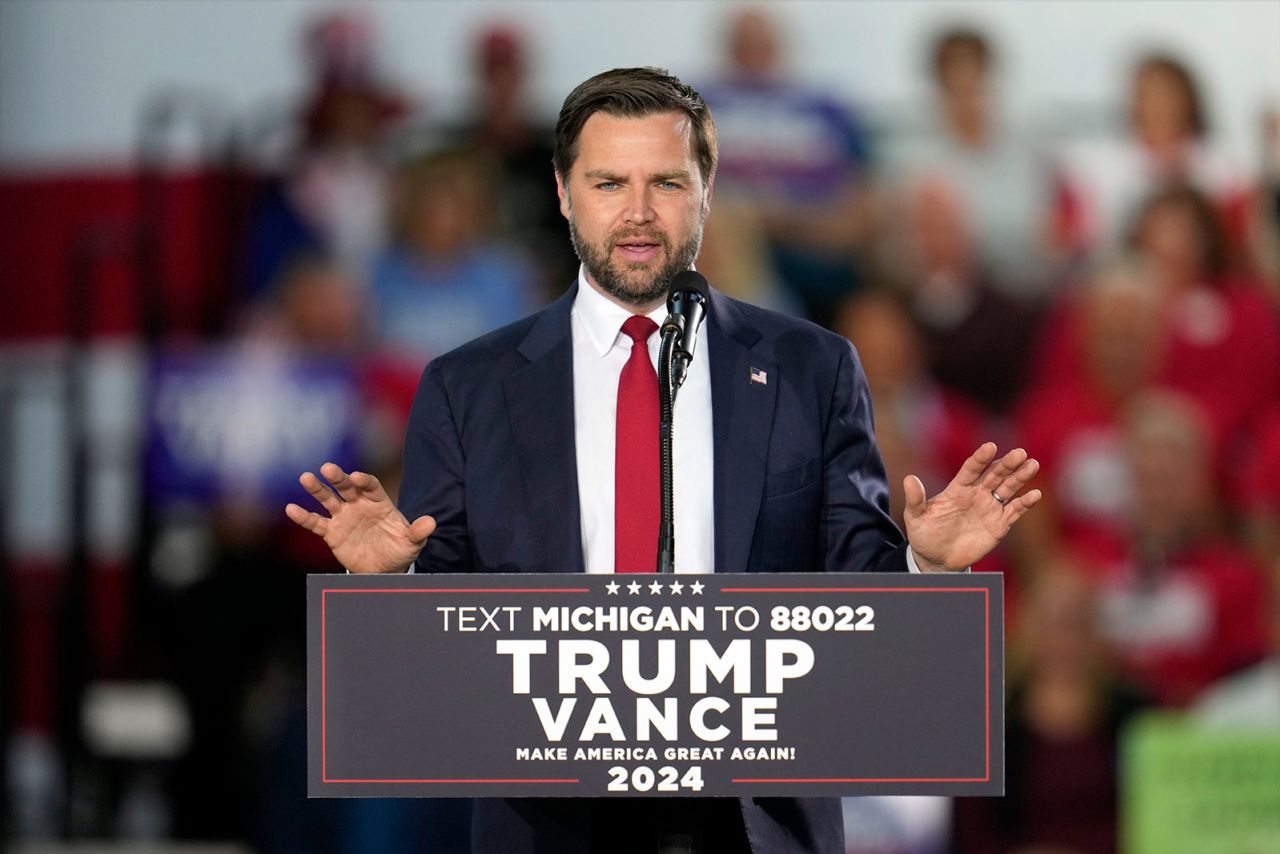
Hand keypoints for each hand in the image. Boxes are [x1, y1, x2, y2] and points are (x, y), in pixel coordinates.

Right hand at [284, 462, 434, 573]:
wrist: (384, 568)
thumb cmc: (399, 549)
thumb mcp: (412, 542)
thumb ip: (419, 531)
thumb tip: (431, 522)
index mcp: (379, 502)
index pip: (370, 486)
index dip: (363, 481)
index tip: (356, 477)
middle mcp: (359, 505)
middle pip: (346, 487)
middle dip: (338, 477)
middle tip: (328, 468)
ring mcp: (344, 517)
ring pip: (328, 499)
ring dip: (317, 489)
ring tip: (306, 478)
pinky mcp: (332, 532)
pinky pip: (316, 523)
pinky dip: (304, 517)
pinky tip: (291, 508)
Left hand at [903, 442, 1040, 572]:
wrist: (936, 559)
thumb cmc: (925, 534)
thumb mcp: (915, 517)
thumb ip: (915, 499)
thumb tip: (909, 479)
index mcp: (957, 489)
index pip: (971, 469)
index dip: (980, 458)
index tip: (990, 446)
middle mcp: (976, 494)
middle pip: (994, 474)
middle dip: (1007, 464)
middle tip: (1020, 453)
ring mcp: (989, 508)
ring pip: (1008, 488)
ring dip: (1020, 477)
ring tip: (1032, 464)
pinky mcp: (999, 524)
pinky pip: (1014, 511)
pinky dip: (1025, 503)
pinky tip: (1035, 495)